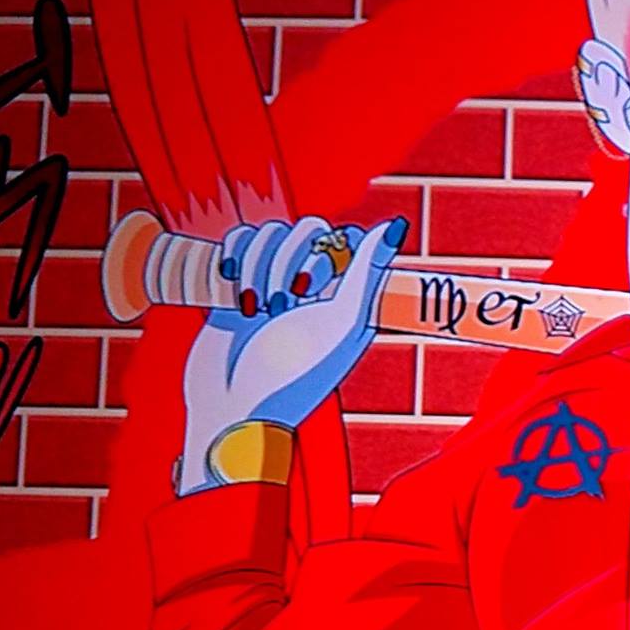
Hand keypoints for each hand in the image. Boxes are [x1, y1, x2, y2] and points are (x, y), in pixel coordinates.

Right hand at [178, 216, 404, 493]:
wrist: (231, 405)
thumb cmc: (293, 373)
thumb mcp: (341, 321)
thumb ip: (367, 270)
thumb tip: (398, 223)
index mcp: (350, 297)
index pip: (351, 238)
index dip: (333, 247)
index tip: (317, 283)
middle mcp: (317, 288)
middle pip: (309, 229)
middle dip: (289, 260)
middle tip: (282, 304)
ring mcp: (276, 282)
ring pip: (271, 232)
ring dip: (259, 266)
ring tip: (256, 309)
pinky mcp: (238, 283)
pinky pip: (240, 240)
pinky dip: (234, 257)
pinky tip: (231, 286)